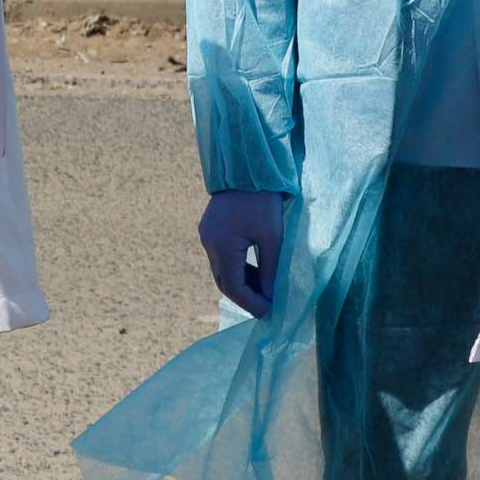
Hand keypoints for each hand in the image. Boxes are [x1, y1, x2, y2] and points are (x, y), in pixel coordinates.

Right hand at [198, 189, 286, 318]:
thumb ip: (269, 270)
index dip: (251, 303)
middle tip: (266, 308)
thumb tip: (269, 297)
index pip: (234, 287)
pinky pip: (221, 257)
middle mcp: (209, 243)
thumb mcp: (272, 236)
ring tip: (263, 292)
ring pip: (221, 270)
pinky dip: (236, 268)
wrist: (247, 167)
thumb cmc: (263, 200)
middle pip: (224, 281)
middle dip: (244, 297)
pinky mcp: (210, 229)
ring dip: (240, 283)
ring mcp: (207, 236)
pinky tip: (253, 272)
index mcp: (222, 246)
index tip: (269, 313)